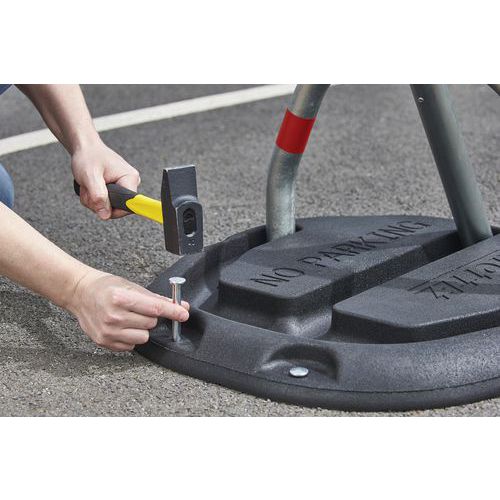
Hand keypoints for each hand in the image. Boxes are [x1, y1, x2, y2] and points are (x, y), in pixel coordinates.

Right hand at [68, 269, 189, 351]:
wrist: (80, 293)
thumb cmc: (106, 287)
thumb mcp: (131, 286)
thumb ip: (155, 298)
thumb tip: (179, 305)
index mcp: (120, 298)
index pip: (155, 309)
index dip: (173, 312)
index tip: (184, 314)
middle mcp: (113, 316)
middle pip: (151, 323)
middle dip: (151, 317)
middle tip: (139, 309)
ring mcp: (108, 331)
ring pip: (143, 337)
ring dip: (142, 329)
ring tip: (130, 318)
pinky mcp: (104, 342)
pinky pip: (131, 346)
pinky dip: (131, 338)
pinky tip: (122, 326)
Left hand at [72, 139, 140, 219]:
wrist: (85, 148)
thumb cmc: (88, 156)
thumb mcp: (90, 176)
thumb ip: (98, 196)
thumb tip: (105, 215)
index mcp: (130, 178)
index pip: (129, 206)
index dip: (114, 210)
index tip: (102, 206)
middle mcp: (131, 183)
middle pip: (118, 208)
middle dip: (99, 203)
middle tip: (89, 189)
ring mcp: (124, 186)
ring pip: (110, 207)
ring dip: (94, 201)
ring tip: (89, 186)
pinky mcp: (118, 189)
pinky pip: (107, 203)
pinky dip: (95, 199)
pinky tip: (91, 188)